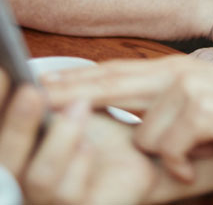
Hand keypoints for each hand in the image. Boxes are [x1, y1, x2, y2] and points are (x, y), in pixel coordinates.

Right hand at [0, 70, 156, 203]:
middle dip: (16, 126)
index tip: (8, 75)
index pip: (2, 135)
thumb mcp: (75, 112)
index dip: (1, 104)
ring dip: (59, 140)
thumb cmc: (105, 139)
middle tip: (32, 92)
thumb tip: (34, 77)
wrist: (145, 164)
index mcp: (21, 157)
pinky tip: (89, 145)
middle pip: (5, 163)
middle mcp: (24, 185)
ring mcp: (49, 202)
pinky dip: (78, 165)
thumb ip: (55, 101)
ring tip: (80, 105)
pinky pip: (68, 195)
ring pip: (39, 180)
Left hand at [42, 56, 212, 182]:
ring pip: (146, 135)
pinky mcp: (202, 111)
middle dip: (76, 95)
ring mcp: (190, 89)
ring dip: (169, 154)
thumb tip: (136, 123)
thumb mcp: (203, 99)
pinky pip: (172, 149)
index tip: (46, 84)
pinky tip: (204, 156)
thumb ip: (168, 103)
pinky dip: (186, 162)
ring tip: (196, 150)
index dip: (81, 78)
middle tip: (40, 98)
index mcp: (177, 70)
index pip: (119, 73)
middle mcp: (179, 73)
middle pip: (114, 85)